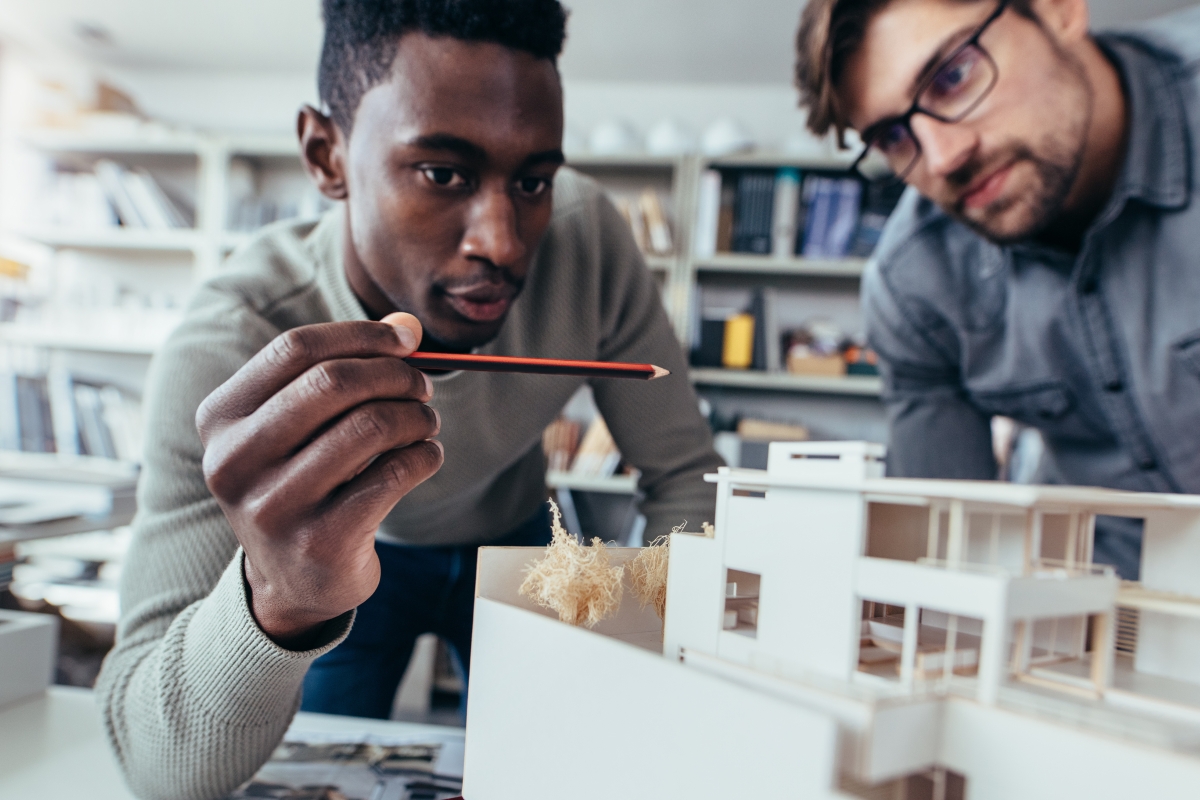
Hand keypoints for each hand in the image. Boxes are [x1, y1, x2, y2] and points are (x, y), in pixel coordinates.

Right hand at [196, 313, 442, 646]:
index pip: (295, 349)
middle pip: (333, 383)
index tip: (404, 341)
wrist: (292, 583)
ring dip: (415, 416)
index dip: (360, 336)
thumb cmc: (303, 484)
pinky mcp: (321, 542)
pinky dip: (424, 455)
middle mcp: (235, 461)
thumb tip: (405, 327)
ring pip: (369, 427)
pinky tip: (425, 457)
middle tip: (422, 387)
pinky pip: (393, 474)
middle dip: (394, 376)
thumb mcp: (300, 427)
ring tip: (425, 422)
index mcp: (220, 419)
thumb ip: (343, 370)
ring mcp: (275, 506)